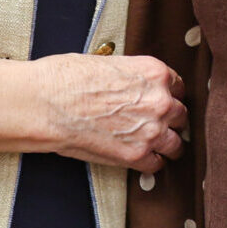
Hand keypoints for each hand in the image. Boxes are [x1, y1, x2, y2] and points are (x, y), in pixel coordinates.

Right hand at [0, 53, 185, 170]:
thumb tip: (133, 85)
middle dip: (170, 120)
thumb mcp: (108, 63)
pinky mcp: (136, 155)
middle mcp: (160, 100)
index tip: (163, 103)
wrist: (46, 104)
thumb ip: (132, 76)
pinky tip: (141, 160)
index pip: (178, 87)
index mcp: (154, 73)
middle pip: (180, 115)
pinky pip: (157, 164)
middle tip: (158, 125)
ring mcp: (151, 130)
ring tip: (158, 147)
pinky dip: (150, 164)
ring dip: (167, 145)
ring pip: (176, 143)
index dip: (169, 96)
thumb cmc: (66, 78)